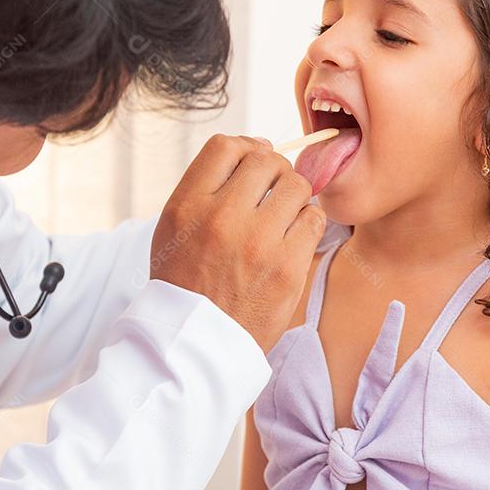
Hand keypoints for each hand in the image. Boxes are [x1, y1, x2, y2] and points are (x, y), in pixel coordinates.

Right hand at [151, 134, 325, 353]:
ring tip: (282, 217)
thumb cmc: (188, 281)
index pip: (225, 146)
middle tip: (270, 193)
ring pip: (296, 185)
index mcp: (187, 206)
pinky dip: (307, 223)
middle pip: (265, 160)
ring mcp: (257, 242)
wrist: (198, 343)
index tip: (252, 163)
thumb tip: (259, 146)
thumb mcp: (175, 227)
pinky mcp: (288, 266)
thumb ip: (208, 185)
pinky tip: (292, 238)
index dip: (245, 148)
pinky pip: (314, 218)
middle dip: (272, 171)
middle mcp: (221, 217)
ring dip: (293, 196)